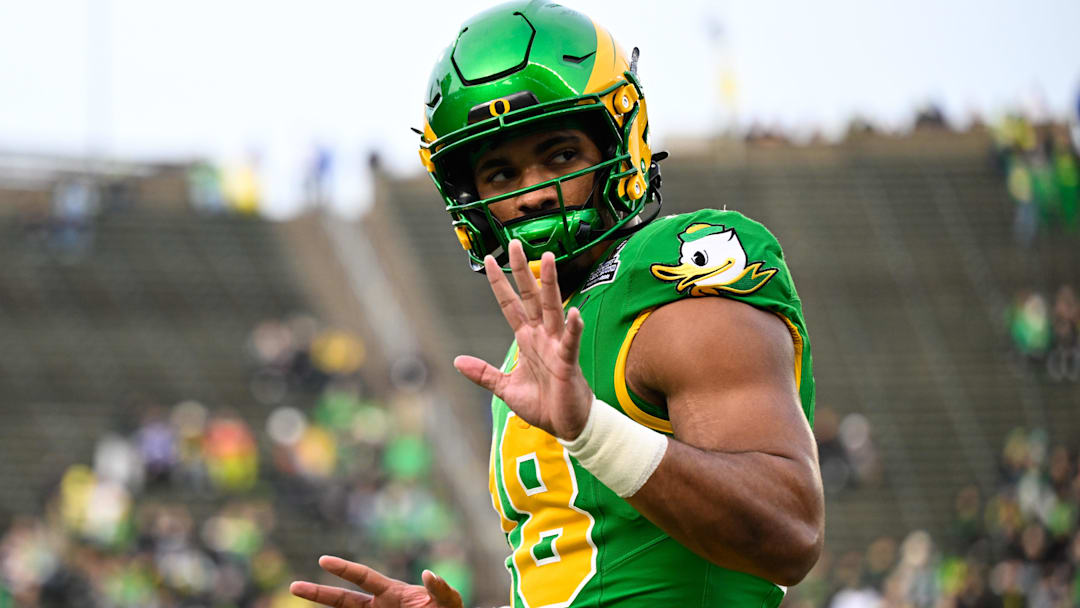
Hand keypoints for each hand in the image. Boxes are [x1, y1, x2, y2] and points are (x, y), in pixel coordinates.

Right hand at [290, 555, 462, 607]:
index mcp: (392, 592)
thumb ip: (441, 589)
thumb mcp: (449, 602)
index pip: (363, 577)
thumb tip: (428, 573)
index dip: (344, 568)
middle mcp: (378, 606)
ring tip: (300, 600)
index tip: (323, 560)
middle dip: (319, 592)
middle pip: (343, 599)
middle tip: (294, 586)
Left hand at [454, 240, 593, 440]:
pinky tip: (573, 312)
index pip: (510, 305)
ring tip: (548, 259)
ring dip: (550, 284)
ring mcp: (556, 346)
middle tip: (515, 244)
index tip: (490, 260)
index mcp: (526, 339)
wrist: (566, 425)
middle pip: (530, 296)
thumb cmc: (542, 404)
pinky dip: (573, 327)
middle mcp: (541, 336)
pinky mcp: (568, 362)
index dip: (500, 283)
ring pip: (551, 309)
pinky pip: (570, 342)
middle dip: (523, 271)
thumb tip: (457, 361)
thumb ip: (483, 373)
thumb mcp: (505, 387)